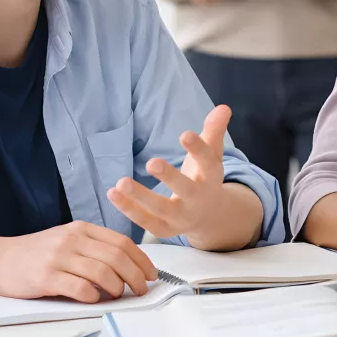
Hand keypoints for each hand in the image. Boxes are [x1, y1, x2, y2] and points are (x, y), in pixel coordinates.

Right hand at [0, 221, 158, 303]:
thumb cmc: (36, 253)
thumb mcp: (67, 240)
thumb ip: (93, 248)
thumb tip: (127, 266)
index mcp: (82, 229)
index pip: (122, 242)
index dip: (142, 259)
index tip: (151, 274)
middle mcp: (72, 240)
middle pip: (117, 257)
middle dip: (135, 276)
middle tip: (141, 290)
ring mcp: (59, 257)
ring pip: (102, 272)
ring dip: (117, 287)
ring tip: (119, 296)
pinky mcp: (46, 276)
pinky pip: (79, 287)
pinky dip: (93, 296)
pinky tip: (94, 299)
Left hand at [107, 105, 257, 250]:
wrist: (208, 215)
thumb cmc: (204, 176)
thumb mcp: (212, 154)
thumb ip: (214, 131)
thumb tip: (223, 107)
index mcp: (212, 178)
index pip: (208, 163)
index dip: (198, 149)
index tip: (184, 134)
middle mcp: (198, 200)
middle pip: (186, 190)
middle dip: (170, 177)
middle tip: (152, 162)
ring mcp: (181, 217)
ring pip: (161, 209)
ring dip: (140, 197)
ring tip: (121, 182)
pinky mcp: (164, 229)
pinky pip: (146, 221)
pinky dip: (129, 209)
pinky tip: (113, 194)